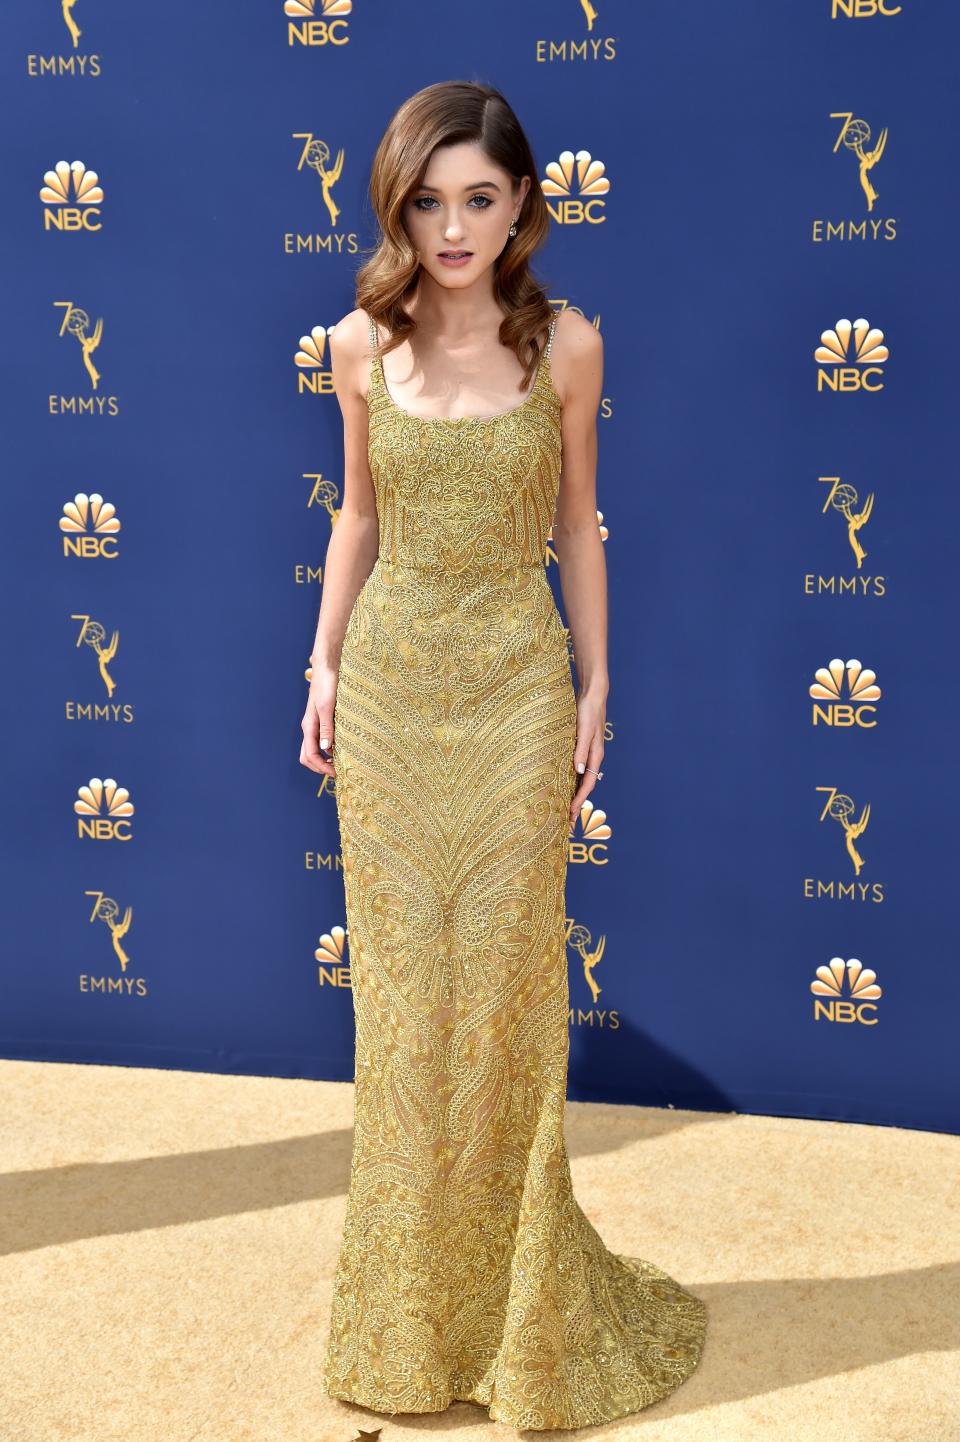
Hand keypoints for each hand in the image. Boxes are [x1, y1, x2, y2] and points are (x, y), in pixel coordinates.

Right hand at [300, 662, 337, 777]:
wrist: (328, 667)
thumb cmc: (328, 685)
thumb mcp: (328, 707)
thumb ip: (326, 728)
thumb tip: (324, 749)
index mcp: (309, 726)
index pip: (309, 755)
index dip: (321, 767)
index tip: (336, 773)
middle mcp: (310, 727)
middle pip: (308, 756)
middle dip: (320, 767)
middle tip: (337, 772)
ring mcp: (315, 723)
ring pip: (314, 748)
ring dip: (324, 759)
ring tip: (340, 762)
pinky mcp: (323, 718)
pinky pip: (322, 739)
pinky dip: (329, 748)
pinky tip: (342, 746)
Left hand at [569, 688, 605, 825]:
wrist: (592, 695)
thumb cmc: (588, 711)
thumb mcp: (584, 730)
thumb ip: (581, 750)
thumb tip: (579, 771)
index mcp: (595, 755)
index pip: (588, 783)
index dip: (579, 799)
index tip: (571, 813)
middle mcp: (593, 757)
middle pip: (586, 785)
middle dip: (577, 802)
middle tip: (568, 819)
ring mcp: (587, 752)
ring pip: (582, 778)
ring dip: (574, 792)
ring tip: (565, 807)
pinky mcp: (581, 746)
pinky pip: (577, 768)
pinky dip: (572, 779)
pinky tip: (563, 783)